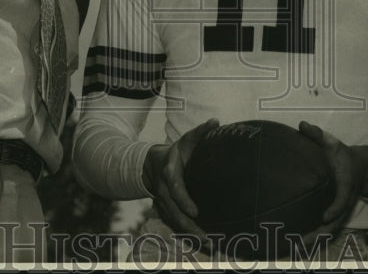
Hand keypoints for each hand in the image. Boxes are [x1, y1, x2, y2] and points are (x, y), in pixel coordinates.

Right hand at [142, 118, 217, 242]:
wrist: (151, 164)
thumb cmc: (175, 151)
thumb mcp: (186, 140)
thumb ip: (200, 132)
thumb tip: (216, 121)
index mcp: (169, 172)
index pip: (174, 188)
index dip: (183, 200)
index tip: (196, 212)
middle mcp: (164, 191)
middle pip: (174, 212)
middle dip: (189, 226)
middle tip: (207, 239)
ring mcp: (163, 203)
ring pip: (175, 222)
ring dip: (191, 235)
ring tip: (209, 245)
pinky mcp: (166, 211)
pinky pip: (176, 225)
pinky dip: (188, 234)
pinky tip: (203, 243)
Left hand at [297, 121, 367, 241]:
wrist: (362, 166)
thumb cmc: (343, 154)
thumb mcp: (332, 142)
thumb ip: (317, 134)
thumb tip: (302, 125)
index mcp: (346, 183)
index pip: (343, 198)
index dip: (336, 208)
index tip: (325, 216)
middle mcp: (345, 199)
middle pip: (336, 221)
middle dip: (321, 232)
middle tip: (302, 241)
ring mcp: (342, 208)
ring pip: (332, 228)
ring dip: (317, 238)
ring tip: (297, 246)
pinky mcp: (338, 212)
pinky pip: (329, 227)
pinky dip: (318, 235)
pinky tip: (301, 241)